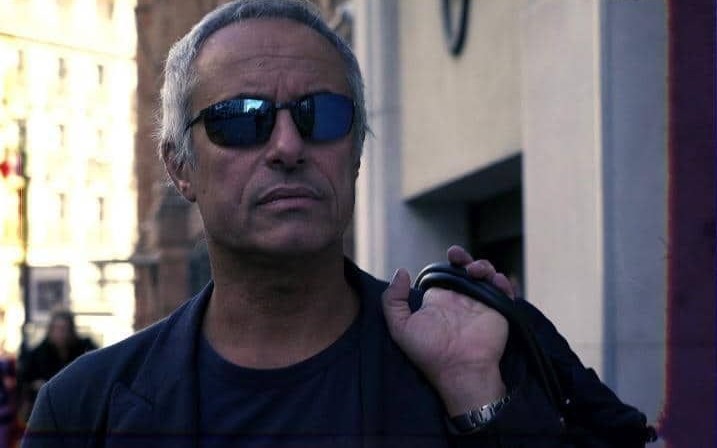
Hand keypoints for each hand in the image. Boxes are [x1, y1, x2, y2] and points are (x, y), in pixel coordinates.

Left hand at [382, 245, 514, 414]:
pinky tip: (496, 281)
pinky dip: (503, 282)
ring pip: (486, 277)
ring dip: (484, 266)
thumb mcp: (400, 327)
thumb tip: (401, 272)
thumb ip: (394, 300)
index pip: (445, 273)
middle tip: (460, 257)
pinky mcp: (498, 312)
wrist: (459, 370)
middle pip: (466, 270)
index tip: (451, 255)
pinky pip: (504, 292)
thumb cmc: (428, 352)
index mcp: (440, 300)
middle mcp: (460, 300)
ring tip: (476, 271)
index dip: (449, 261)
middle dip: (466, 258)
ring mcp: (480, 305)